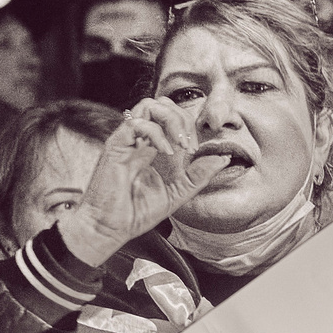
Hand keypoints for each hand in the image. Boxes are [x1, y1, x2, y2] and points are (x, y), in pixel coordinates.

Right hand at [56, 98, 233, 265]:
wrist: (108, 228)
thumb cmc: (136, 213)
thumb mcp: (178, 193)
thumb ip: (198, 175)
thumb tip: (224, 157)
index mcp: (152, 147)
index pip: (173, 116)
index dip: (190, 125)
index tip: (196, 150)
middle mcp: (139, 139)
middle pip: (162, 103)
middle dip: (182, 118)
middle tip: (188, 145)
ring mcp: (127, 140)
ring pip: (150, 104)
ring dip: (170, 119)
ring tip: (178, 144)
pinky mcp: (116, 145)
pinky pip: (137, 122)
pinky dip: (156, 133)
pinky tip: (165, 152)